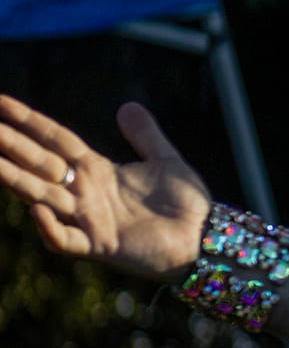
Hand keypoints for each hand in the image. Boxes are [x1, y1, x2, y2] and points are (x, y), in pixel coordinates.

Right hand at [0, 95, 210, 282]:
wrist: (209, 240)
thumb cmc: (187, 204)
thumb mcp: (166, 161)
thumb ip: (145, 135)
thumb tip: (127, 106)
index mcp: (98, 170)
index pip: (55, 140)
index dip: (29, 121)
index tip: (0, 101)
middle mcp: (86, 193)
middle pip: (40, 163)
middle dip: (11, 145)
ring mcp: (90, 219)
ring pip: (42, 196)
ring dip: (15, 180)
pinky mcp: (101, 245)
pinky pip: (66, 239)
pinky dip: (50, 228)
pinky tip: (37, 210)